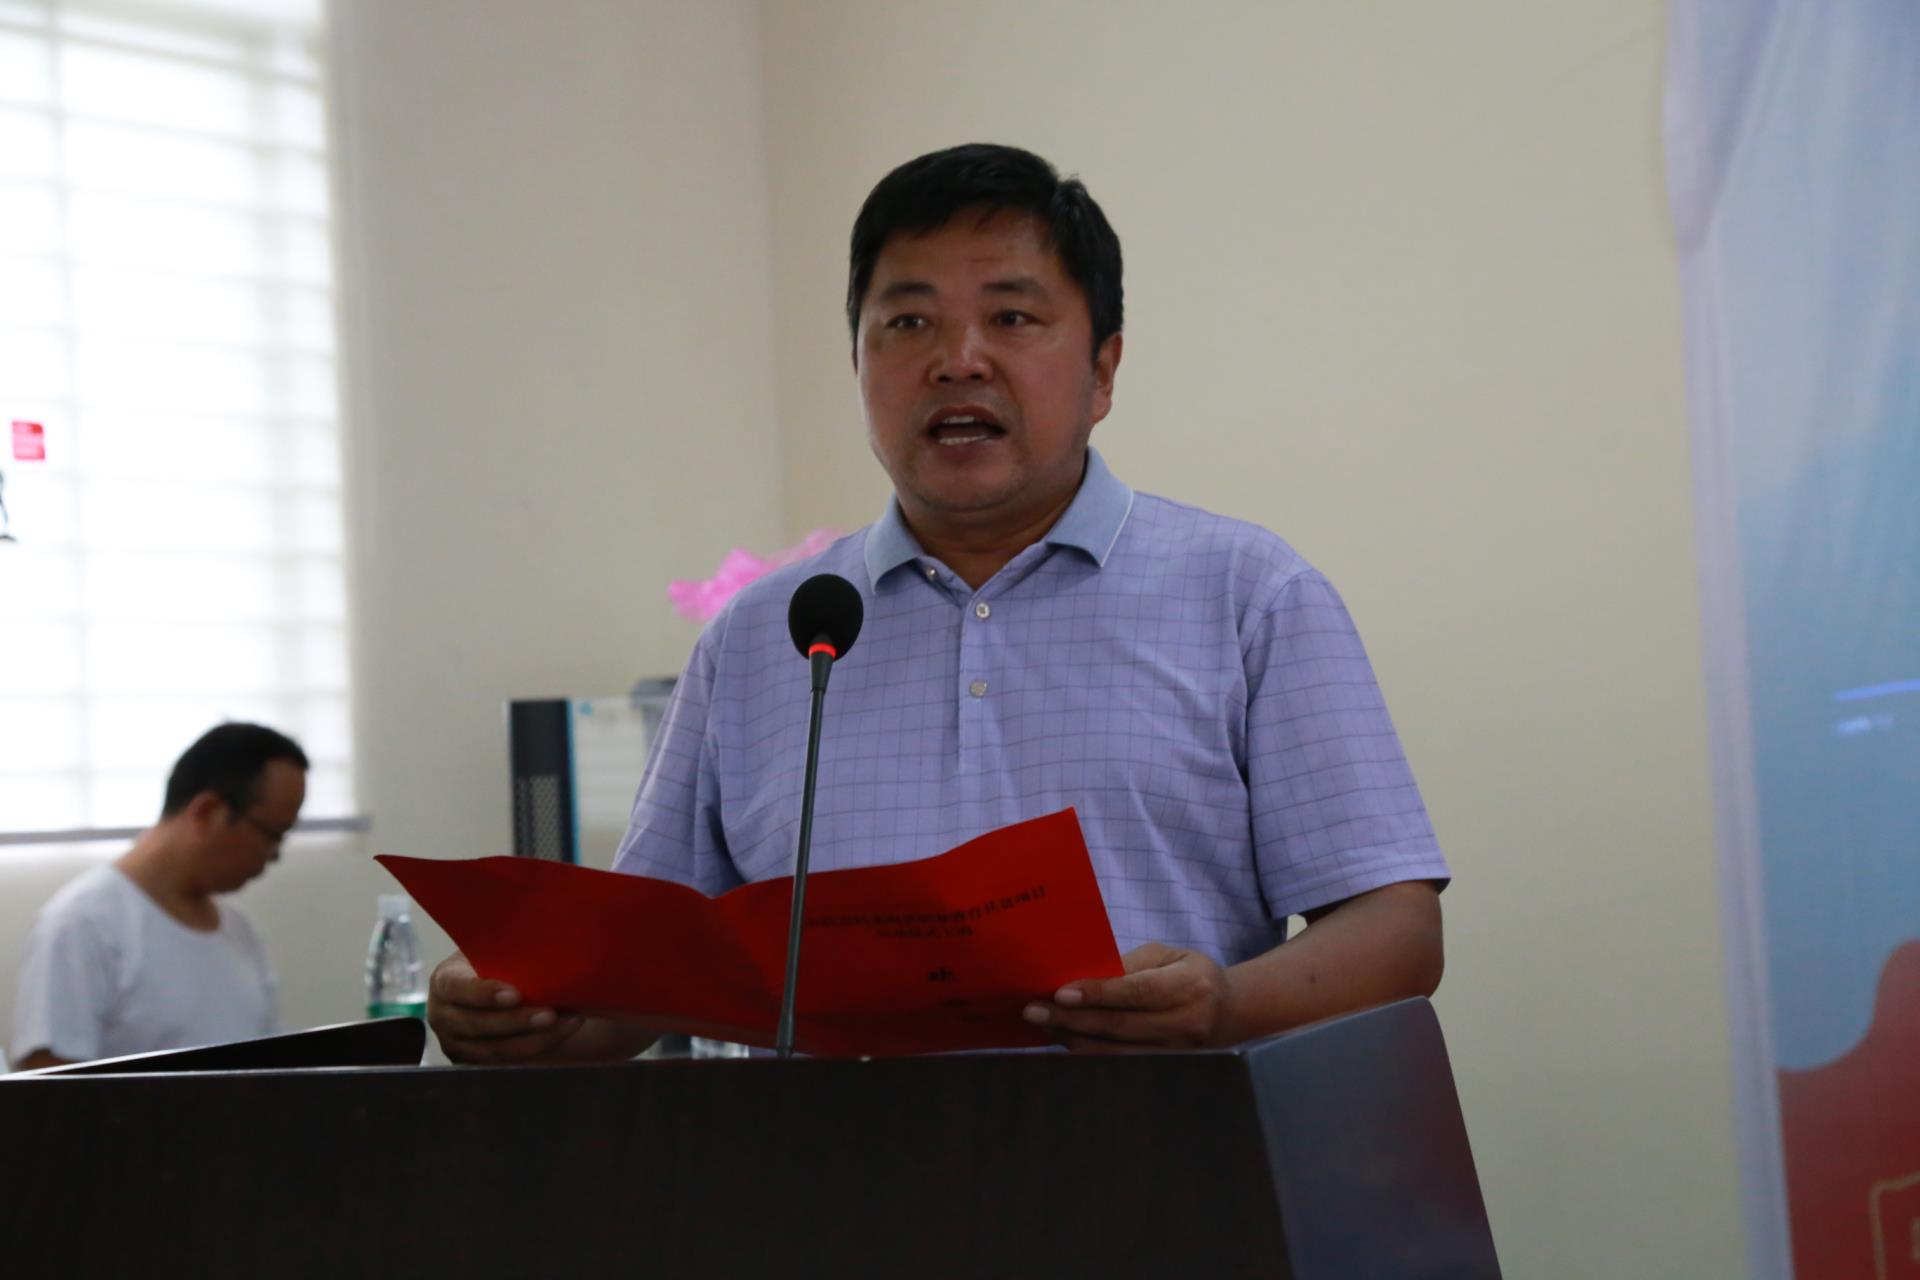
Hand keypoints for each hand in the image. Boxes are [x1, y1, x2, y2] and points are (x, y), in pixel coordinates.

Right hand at [426, 951, 584, 1063]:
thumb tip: (544, 921)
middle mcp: (443, 1016)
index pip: (458, 989)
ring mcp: (456, 1043)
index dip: (485, 994)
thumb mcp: (490, 947)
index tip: (516, 994)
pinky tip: (562, 1032)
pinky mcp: (473, 1062)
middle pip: (478, 1025)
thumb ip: (505, 942)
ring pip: (495, 1049)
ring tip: (568, 1022)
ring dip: (535, 1039)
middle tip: (551, 1013)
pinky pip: (506, 1063)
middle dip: (518, 1021)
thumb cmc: (495, 960)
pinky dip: (537, 1048)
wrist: (489, 985)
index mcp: (445, 981)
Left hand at [1022, 942, 1236, 1052]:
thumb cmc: (1192, 973)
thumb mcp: (1169, 955)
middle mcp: (1184, 1023)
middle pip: (1119, 1025)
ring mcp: (1174, 1051)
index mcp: (1189, 986)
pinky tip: (1064, 1038)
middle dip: (1071, 1019)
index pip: (1136, 992)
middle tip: (1033, 1011)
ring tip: (1041, 1025)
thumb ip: (1130, 965)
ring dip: (1073, 1037)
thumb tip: (1083, 978)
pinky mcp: (1162, 1066)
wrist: (1230, 1012)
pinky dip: (1088, 1049)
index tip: (1060, 993)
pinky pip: (1118, 1060)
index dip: (1097, 994)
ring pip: (1114, 1050)